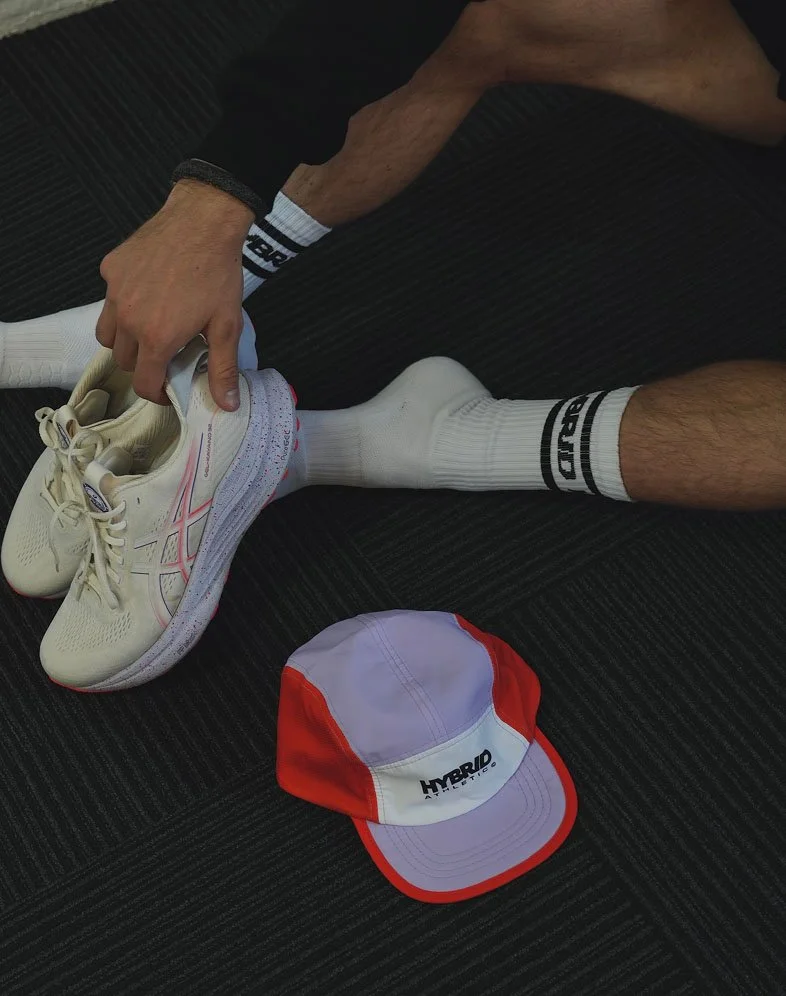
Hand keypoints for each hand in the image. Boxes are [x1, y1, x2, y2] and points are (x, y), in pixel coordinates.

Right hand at [96, 179, 253, 409]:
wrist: (203, 221)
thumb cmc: (218, 273)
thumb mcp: (227, 326)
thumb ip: (222, 368)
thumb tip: (227, 404)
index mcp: (156, 338)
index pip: (142, 383)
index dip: (156, 393)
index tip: (167, 389)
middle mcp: (128, 318)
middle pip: (122, 361)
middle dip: (142, 366)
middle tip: (165, 356)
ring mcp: (115, 291)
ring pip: (107, 333)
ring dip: (125, 340)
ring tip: (150, 330)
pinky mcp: (110, 268)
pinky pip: (108, 297)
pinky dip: (122, 303)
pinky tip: (148, 293)